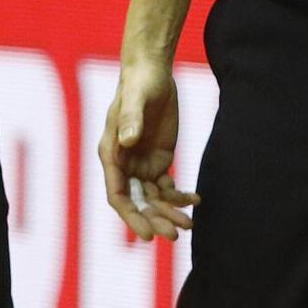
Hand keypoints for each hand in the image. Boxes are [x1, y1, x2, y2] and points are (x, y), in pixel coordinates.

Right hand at [99, 59, 197, 242]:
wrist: (153, 71)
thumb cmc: (138, 83)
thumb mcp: (135, 99)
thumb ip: (130, 119)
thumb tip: (127, 141)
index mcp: (111, 154)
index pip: (118, 196)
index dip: (131, 217)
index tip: (147, 235)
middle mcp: (125, 165)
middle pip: (138, 203)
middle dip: (155, 220)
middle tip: (175, 234)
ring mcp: (142, 165)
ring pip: (155, 199)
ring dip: (170, 212)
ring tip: (189, 223)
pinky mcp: (159, 160)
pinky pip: (168, 187)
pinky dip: (181, 196)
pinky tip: (196, 199)